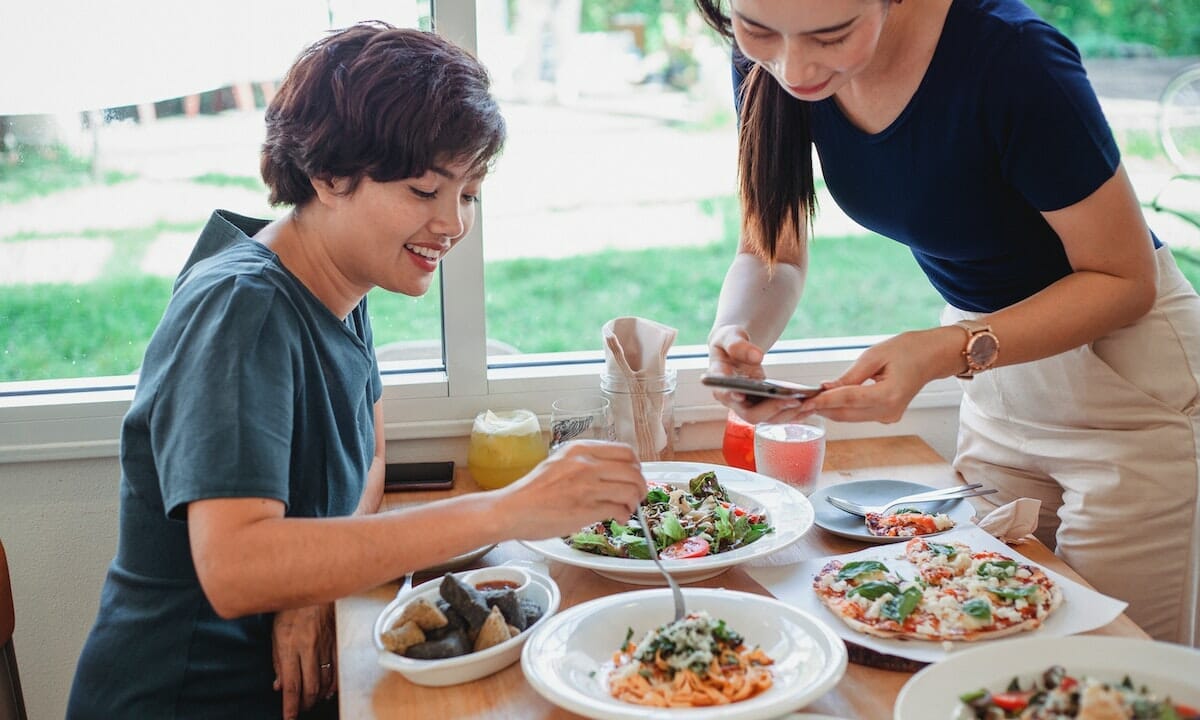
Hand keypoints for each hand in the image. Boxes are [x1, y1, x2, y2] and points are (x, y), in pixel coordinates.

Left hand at [272, 603, 336, 719]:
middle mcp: (308, 649)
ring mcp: (324, 646)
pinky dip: (333, 683)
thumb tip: (278, 685)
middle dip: (305, 704)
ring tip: (312, 702)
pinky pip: (336, 668)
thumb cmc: (291, 609)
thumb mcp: (276, 634)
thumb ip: (277, 661)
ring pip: (324, 680)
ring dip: (319, 696)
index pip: (291, 684)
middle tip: (301, 710)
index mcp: (290, 647)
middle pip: (310, 686)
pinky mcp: (335, 642)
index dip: (290, 705)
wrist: (313, 586)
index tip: (289, 717)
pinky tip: (328, 690)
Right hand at [497, 440, 645, 538]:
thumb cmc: (532, 491)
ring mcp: (588, 485)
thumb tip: (611, 472)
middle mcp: (586, 463)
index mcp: (579, 449)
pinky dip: (624, 515)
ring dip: (634, 502)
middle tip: (637, 495)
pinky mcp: (587, 508)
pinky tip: (618, 518)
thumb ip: (584, 463)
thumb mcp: (559, 463)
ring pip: (631, 490)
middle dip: (640, 486)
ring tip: (626, 509)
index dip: (636, 466)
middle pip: (633, 471)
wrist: (512, 510)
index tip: (634, 476)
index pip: (625, 451)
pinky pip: (620, 509)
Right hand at [707, 325, 810, 421]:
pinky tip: (809, 405)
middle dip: (772, 410)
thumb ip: (738, 344)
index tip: (743, 394)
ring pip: (767, 419)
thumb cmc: (729, 342)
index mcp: (719, 382)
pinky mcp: (762, 406)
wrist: (735, 349)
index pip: (724, 394)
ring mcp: (748, 406)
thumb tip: (756, 357)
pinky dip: (793, 412)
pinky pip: (777, 415)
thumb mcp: (729, 336)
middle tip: (794, 400)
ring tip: (808, 403)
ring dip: (788, 414)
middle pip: (750, 415)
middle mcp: (732, 399)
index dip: (733, 397)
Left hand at [800, 329, 951, 422]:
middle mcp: (889, 411)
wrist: (932, 357)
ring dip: (829, 409)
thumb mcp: (875, 355)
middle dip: (821, 408)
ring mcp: (889, 416)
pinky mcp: (886, 416)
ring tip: (808, 400)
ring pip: (850, 417)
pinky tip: (828, 400)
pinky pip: (858, 415)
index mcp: (889, 395)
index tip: (804, 401)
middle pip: (846, 414)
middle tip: (798, 402)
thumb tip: (826, 388)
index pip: (848, 400)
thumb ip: (850, 376)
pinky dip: (842, 408)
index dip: (824, 401)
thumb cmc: (908, 350)